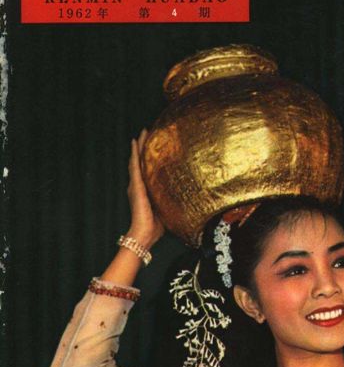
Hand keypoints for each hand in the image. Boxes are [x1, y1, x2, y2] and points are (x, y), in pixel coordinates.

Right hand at [127, 128, 165, 247]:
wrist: (145, 234)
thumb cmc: (156, 227)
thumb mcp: (167, 209)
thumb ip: (171, 201)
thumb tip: (187, 198)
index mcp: (146, 191)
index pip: (148, 170)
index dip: (150, 157)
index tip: (156, 145)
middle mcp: (138, 186)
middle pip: (141, 161)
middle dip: (145, 147)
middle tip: (148, 132)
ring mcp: (135, 185)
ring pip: (137, 160)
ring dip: (140, 146)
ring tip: (142, 132)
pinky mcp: (135, 186)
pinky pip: (134, 166)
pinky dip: (135, 153)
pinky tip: (136, 143)